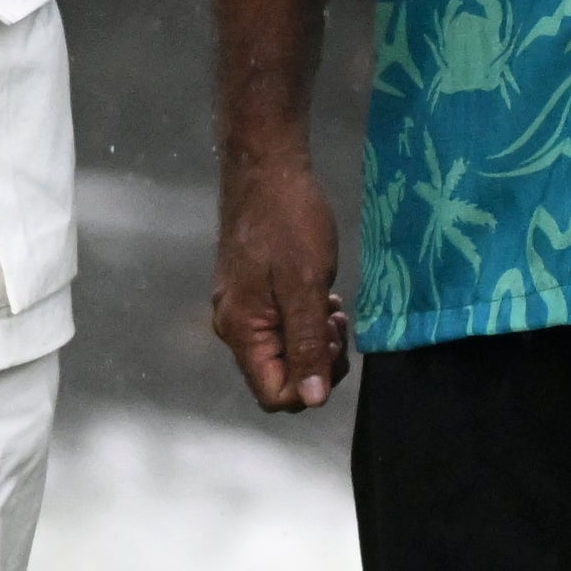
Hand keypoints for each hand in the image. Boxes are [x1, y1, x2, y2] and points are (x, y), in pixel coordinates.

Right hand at [211, 133, 350, 412]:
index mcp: (241, 330)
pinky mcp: (251, 294)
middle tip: (337, 322)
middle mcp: (233, 327)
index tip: (331, 344)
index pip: (275, 393)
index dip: (312, 384)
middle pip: (279, 376)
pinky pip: (280, 328)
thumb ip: (306, 344)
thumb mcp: (305, 286)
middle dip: (317, 360)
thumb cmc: (287, 222)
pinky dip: (306, 321)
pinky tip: (322, 295)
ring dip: (314, 340)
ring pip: (283, 352)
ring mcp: (241, 310)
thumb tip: (313, 399)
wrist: (265, 171)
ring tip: (332, 304)